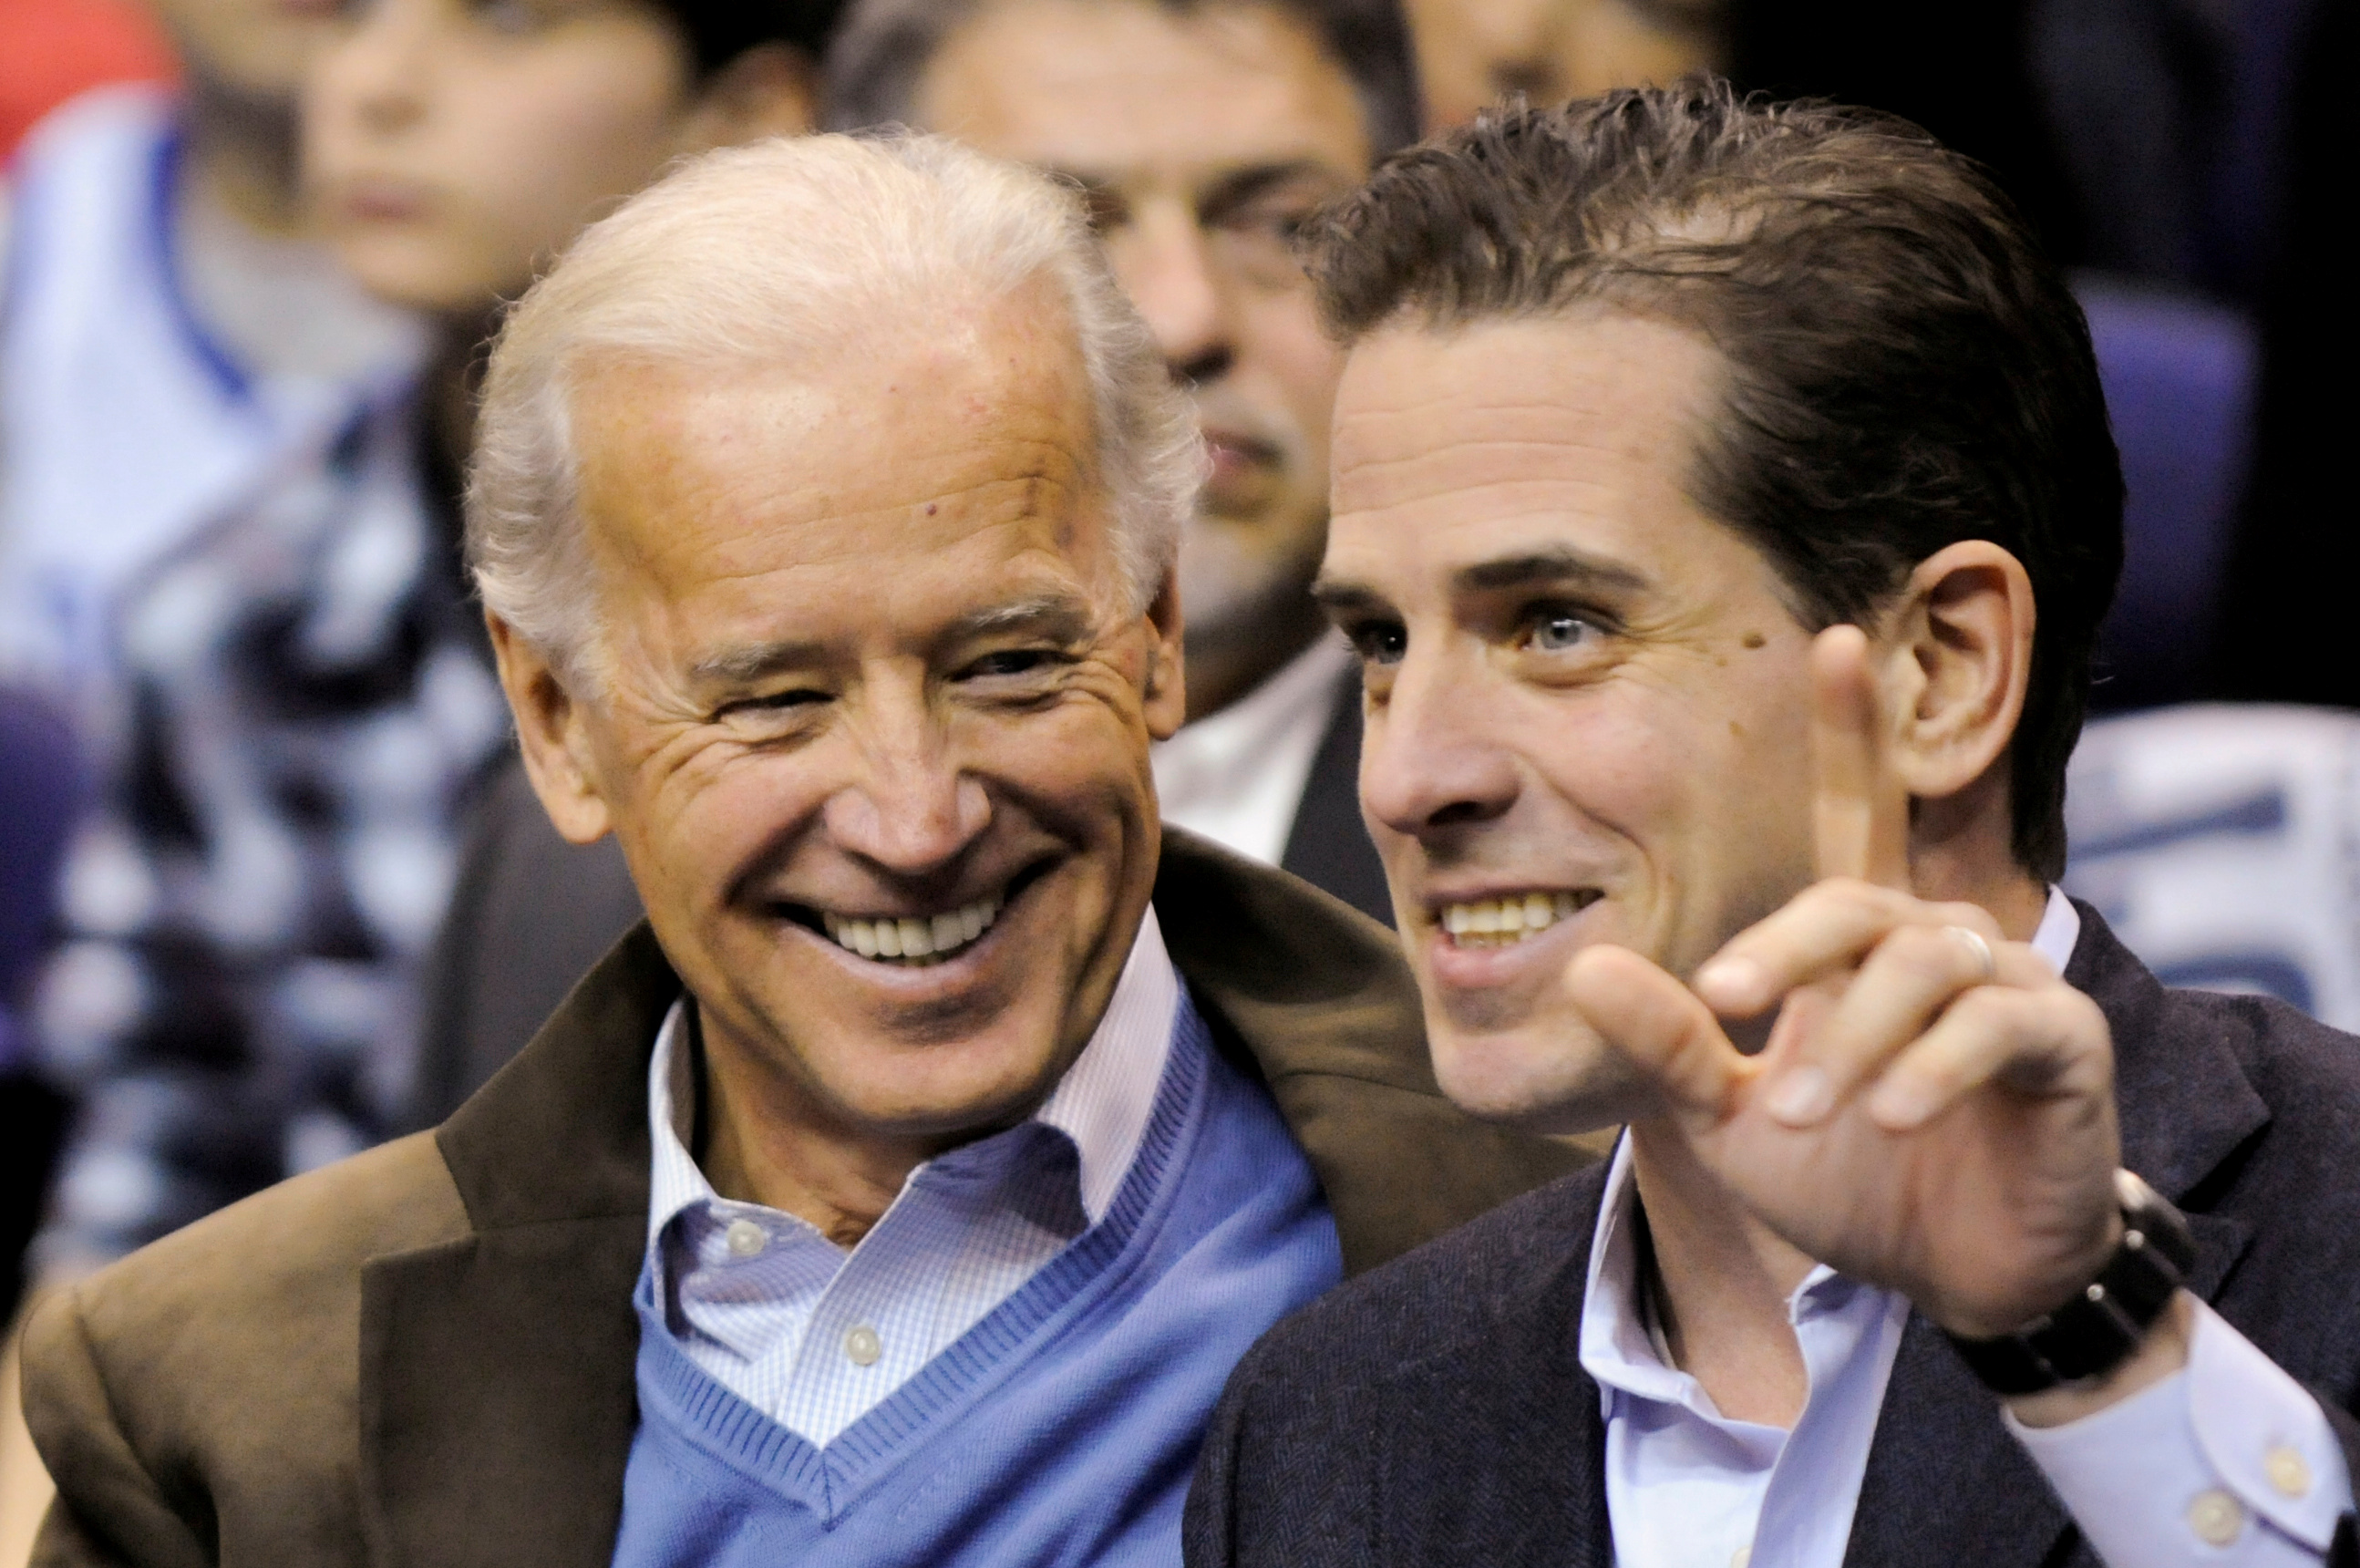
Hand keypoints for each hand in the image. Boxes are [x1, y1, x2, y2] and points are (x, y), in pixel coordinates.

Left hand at [1563, 626, 2121, 1339]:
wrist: (1953, 1278)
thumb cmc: (1846, 1178)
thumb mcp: (1730, 1116)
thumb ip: (1669, 1043)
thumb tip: (1589, 968)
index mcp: (1862, 942)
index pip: (1859, 817)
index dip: (1851, 731)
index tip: (1836, 637)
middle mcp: (1939, 939)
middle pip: (1855, 899)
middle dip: (1782, 950)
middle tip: (1722, 1003)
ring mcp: (2010, 983)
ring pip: (1920, 963)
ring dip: (1848, 1037)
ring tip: (1794, 1111)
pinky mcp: (2063, 1044)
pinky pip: (1998, 1025)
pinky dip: (1933, 1067)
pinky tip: (1895, 1119)